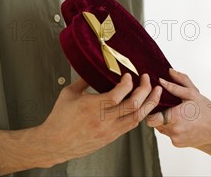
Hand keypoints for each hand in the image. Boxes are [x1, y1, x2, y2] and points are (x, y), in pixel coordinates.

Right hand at [37, 73, 160, 164]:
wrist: (54, 143)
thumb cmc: (60, 119)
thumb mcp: (69, 93)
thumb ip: (84, 79)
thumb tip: (95, 67)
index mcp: (93, 107)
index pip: (118, 94)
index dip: (128, 83)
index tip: (129, 75)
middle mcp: (104, 120)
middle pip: (134, 105)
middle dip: (145, 89)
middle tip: (147, 79)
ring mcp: (110, 130)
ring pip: (137, 117)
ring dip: (149, 103)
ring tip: (156, 92)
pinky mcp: (111, 137)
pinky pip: (131, 125)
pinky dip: (140, 114)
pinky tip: (144, 106)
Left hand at [146, 69, 210, 147]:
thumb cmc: (205, 109)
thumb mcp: (192, 93)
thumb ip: (176, 84)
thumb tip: (162, 77)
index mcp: (175, 117)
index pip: (151, 118)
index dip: (149, 111)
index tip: (154, 104)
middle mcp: (173, 130)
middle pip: (155, 122)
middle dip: (159, 113)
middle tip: (168, 106)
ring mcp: (175, 139)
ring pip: (161, 128)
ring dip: (165, 121)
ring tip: (178, 114)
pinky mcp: (177, 144)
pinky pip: (169, 134)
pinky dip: (172, 128)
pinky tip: (183, 123)